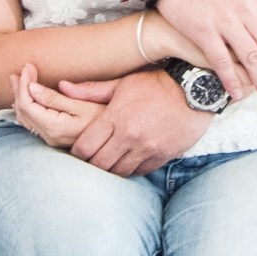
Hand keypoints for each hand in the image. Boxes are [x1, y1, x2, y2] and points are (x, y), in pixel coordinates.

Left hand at [10, 64, 104, 147]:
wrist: (119, 135)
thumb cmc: (104, 115)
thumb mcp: (82, 103)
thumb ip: (55, 98)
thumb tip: (32, 87)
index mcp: (55, 127)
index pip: (28, 104)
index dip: (24, 84)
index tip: (28, 66)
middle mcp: (50, 137)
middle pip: (23, 112)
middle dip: (19, 89)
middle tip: (20, 70)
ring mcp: (52, 140)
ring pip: (26, 119)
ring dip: (21, 98)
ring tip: (19, 80)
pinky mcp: (56, 138)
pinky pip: (33, 123)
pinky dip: (27, 107)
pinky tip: (28, 97)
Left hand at [64, 70, 210, 175]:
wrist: (194, 90)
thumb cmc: (155, 83)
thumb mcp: (122, 83)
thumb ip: (91, 90)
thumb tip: (62, 87)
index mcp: (116, 116)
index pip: (85, 147)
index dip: (77, 152)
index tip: (78, 150)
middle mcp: (130, 136)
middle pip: (99, 164)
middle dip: (92, 163)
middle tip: (91, 159)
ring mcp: (147, 148)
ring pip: (119, 172)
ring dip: (112, 169)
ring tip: (110, 161)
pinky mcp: (163, 156)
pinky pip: (140, 172)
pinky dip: (132, 168)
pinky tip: (130, 159)